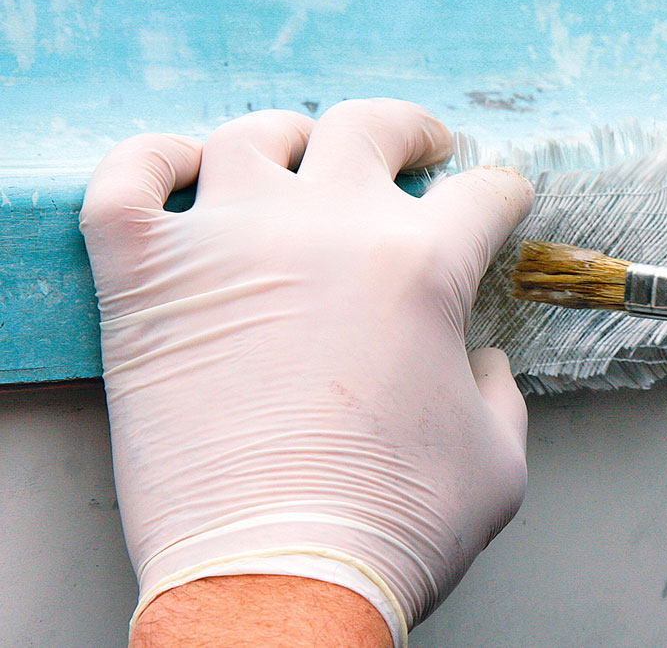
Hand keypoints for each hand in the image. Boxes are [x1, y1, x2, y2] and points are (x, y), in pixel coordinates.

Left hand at [81, 99, 533, 642]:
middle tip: (418, 150)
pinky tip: (178, 169)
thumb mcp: (498, 459)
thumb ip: (497, 391)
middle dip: (409, 132)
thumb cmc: (395, 525)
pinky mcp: (146, 278)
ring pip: (252, 137)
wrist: (279, 575)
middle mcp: (329, 230)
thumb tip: (479, 363)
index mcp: (422, 267)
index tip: (496, 203)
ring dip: (286, 138)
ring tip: (297, 155)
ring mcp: (229, 243)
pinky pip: (128, 179)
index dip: (500, 196)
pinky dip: (150, 160)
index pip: (480, 195)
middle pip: (371, 129)